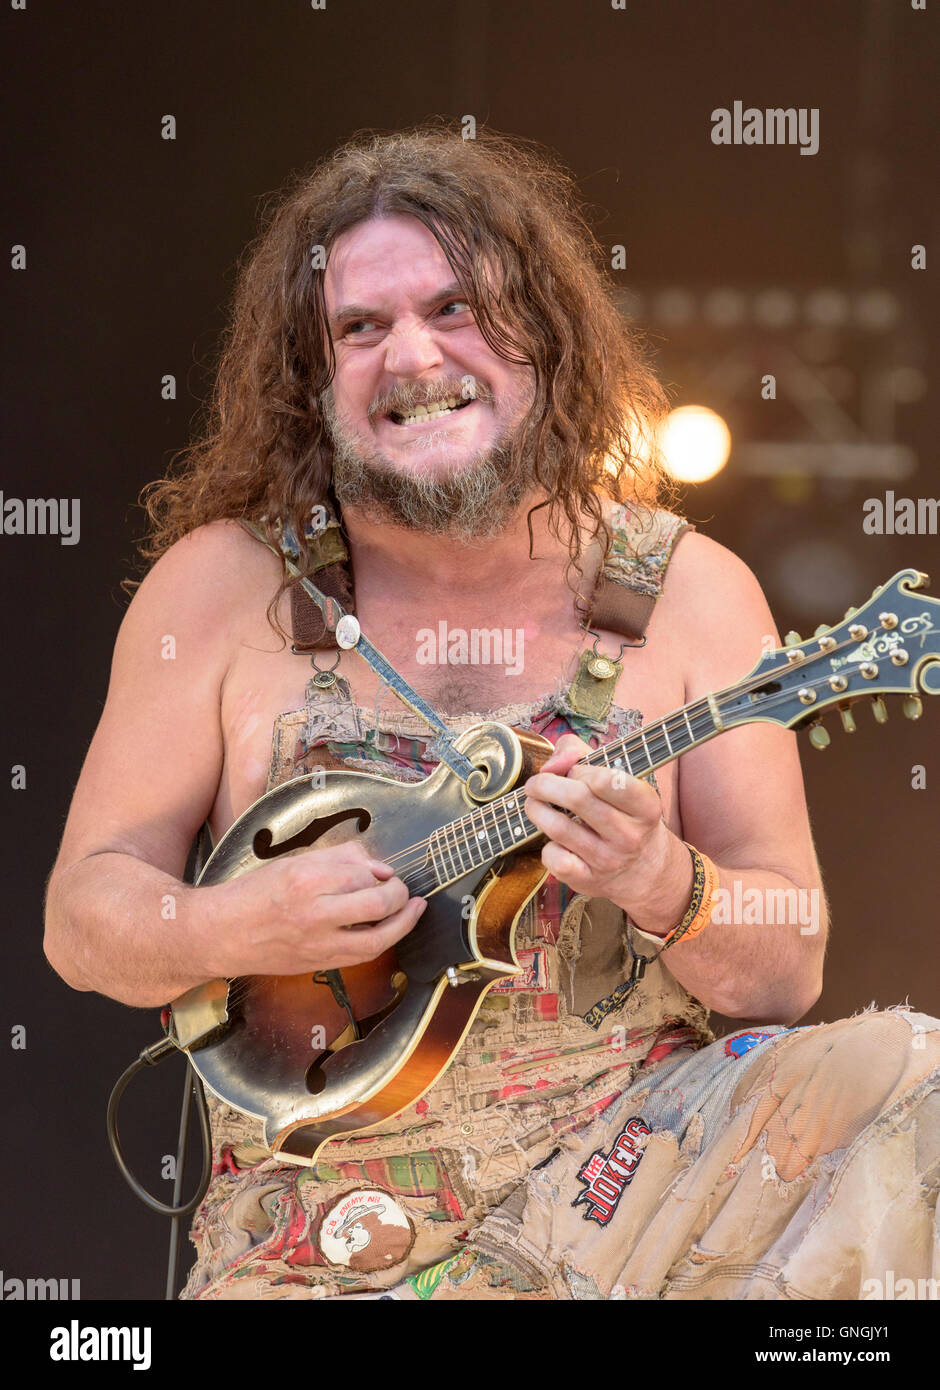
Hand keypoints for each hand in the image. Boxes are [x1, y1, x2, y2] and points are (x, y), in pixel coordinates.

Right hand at [201, 839, 426, 976]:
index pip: (361, 872)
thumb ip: (337, 860)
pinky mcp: (318, 964)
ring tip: (414, 908)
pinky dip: (382, 941)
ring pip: (378, 937)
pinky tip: (391, 930)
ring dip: (404, 922)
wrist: (219, 934)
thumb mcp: (291, 863)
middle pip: (377, 902)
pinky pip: (361, 956)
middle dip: (399, 893)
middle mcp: (314, 913)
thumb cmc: (252, 895)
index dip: (380, 870)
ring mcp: (317, 943)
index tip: (383, 870)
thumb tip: (376, 866)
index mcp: (305, 879)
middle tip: (402, 887)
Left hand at [523, 734, 691, 933]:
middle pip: (578, 799)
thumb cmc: (624, 814)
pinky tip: (554, 839)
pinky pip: (554, 858)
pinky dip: (546, 845)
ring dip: (536, 809)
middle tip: (536, 784)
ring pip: (559, 828)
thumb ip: (580, 754)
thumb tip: (550, 765)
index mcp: (645, 806)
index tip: (574, 771)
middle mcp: (629, 835)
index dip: (581, 769)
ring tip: (535, 803)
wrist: (645, 871)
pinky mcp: (587, 880)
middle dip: (546, 784)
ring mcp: (608, 861)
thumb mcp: (619, 779)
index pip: (610, 780)